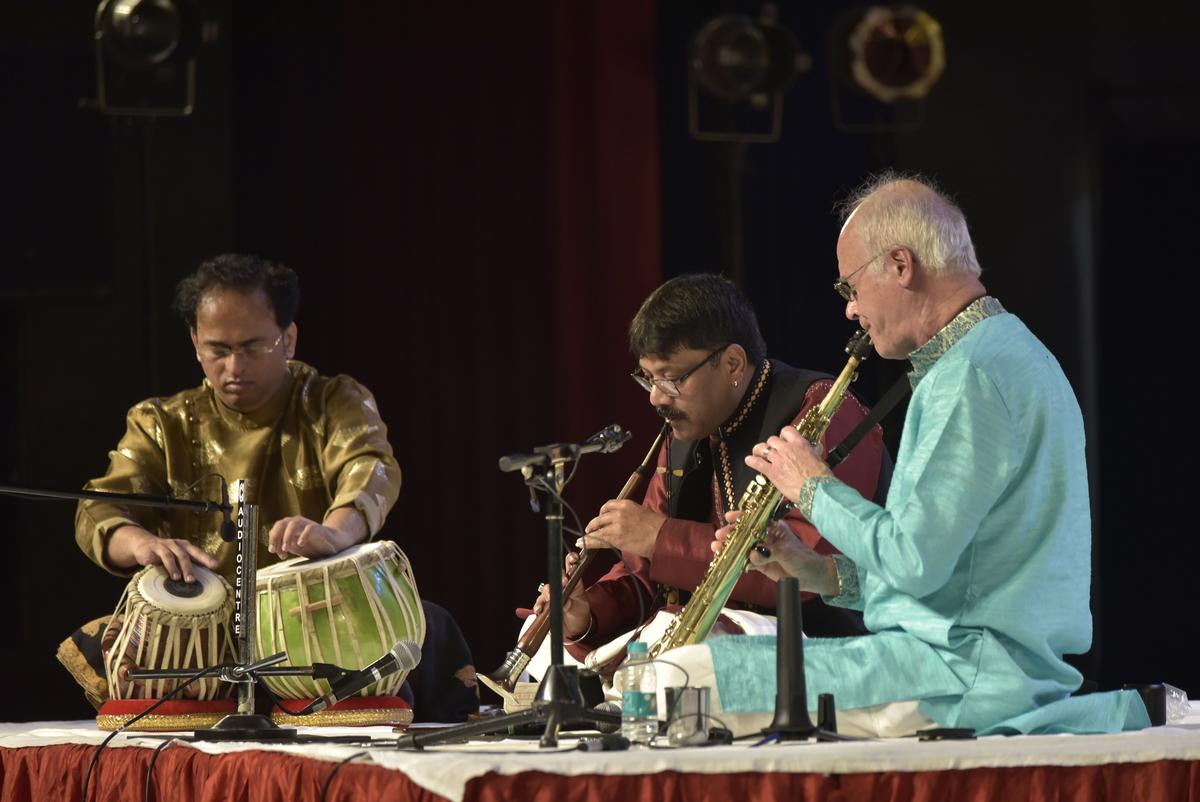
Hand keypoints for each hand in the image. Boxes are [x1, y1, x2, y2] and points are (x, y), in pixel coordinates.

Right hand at [111, 525, 218, 582]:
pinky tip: (158, 571)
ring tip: (177, 578)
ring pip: (169, 556)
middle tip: (191, 580)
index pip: (197, 552)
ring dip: (173, 567)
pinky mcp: (149, 551)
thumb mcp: (178, 555)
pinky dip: (157, 565)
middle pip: (183, 555)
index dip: (206, 558)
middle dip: (188, 568)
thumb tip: (205, 577)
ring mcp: (161, 547)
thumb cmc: (166, 552)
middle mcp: (174, 545)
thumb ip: (189, 563)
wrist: (143, 543)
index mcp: (184, 546)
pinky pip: (153, 558)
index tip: (215, 566)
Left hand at [268, 516, 341, 558]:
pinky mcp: (319, 530)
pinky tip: (300, 544)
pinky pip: (310, 528)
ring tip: (286, 549)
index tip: (273, 551)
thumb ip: (285, 546)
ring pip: (294, 523)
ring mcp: (309, 525)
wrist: (333, 544)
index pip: (277, 528)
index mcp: (291, 527)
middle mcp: (299, 523)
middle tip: (275, 550)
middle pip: (282, 523)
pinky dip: (303, 535)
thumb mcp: (295, 547)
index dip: (272, 539)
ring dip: (287, 536)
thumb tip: (274, 550)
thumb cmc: (313, 545)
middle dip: (276, 536)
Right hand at [518, 552, 591, 637]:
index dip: (571, 560)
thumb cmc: (579, 613)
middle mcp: (562, 585)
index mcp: (574, 582)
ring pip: (546, 589)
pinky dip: (539, 606)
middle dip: (557, 578)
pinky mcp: (546, 605)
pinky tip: (539, 609)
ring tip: (549, 598)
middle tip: (563, 582)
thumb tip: (564, 602)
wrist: (574, 627)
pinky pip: (540, 603)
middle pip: (556, 576)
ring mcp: (552, 595)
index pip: (571, 566)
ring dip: (547, 593)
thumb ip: (571, 604)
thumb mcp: (579, 609)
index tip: (573, 560)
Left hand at [577, 499, 664, 558]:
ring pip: (597, 528)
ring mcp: (616, 525)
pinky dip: (588, 541)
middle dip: (594, 523)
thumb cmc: (656, 526)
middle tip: (591, 528)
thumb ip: (629, 514)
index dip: (603, 512)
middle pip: (600, 516)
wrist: (661, 537)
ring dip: (590, 533)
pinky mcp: (615, 538)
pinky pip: (598, 539)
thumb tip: (621, 521)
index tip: (601, 516)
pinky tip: (582, 543)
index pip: (608, 505)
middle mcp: (618, 513)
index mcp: (626, 504)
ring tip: (585, 537)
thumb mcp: (641, 512)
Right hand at [711, 511, 838, 594]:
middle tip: (719, 536)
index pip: (755, 520)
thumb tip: (752, 555)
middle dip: (731, 534)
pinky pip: (746, 562)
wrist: (812, 576)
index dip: (741, 517)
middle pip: (745, 533)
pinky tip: (725, 561)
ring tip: (716, 548)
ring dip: (730, 548)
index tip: (729, 517)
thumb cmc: (803, 558)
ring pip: (743, 547)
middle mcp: (765, 538)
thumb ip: (769, 553)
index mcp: (773, 528)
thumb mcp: (787, 552)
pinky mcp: (761, 565)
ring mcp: (762, 551)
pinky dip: (736, 562)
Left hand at [743, 426, 832, 502]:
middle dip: (771, 444)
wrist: (817, 490)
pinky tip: (749, 461)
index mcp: (800, 444)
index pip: (787, 431)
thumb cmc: (821, 478)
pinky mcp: (772, 472)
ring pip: (762, 448)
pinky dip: (751, 461)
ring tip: (757, 453)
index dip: (783, 435)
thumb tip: (815, 449)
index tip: (783, 440)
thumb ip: (813, 452)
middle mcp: (787, 449)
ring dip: (759, 450)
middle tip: (772, 450)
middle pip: (772, 439)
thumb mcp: (819, 459)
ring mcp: (778, 460)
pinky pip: (757, 463)